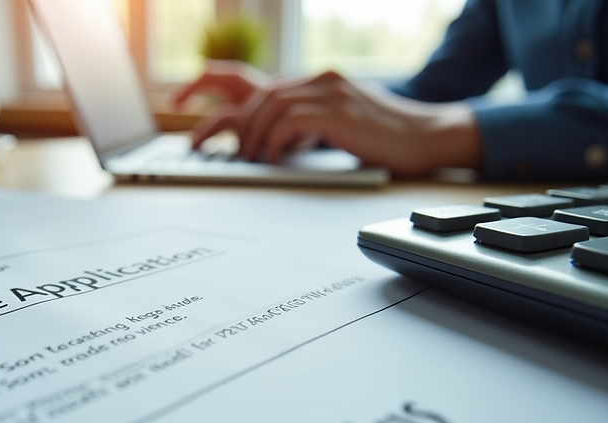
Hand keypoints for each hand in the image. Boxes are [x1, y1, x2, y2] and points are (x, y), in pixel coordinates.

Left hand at [177, 65, 481, 176]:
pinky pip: (292, 120)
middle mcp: (319, 79)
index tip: (180, 97)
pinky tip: (274, 157)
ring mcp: (330, 92)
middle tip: (216, 150)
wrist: (427, 138)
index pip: (252, 78)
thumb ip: (302, 126)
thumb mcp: (335, 126)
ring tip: (249, 159)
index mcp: (313, 82)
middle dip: (228, 123)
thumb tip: (267, 144)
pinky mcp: (340, 111)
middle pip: (257, 95)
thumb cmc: (383, 139)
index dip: (209, 82)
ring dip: (252, 135)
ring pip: (271, 105)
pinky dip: (276, 140)